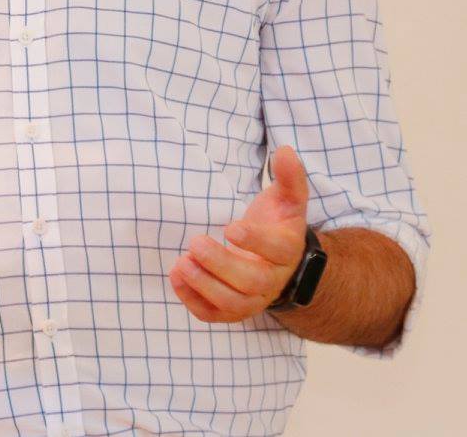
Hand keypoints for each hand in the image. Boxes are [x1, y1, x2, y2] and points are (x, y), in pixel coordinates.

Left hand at [168, 145, 310, 323]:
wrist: (280, 262)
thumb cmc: (278, 225)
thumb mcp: (288, 199)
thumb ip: (289, 176)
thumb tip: (285, 151)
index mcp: (287, 250)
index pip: (278, 250)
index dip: (256, 241)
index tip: (230, 227)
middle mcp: (273, 279)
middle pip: (252, 282)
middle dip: (221, 265)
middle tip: (195, 243)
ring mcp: (254, 298)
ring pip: (234, 304)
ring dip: (205, 286)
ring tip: (181, 264)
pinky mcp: (234, 309)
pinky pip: (216, 315)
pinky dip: (194, 302)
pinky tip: (177, 277)